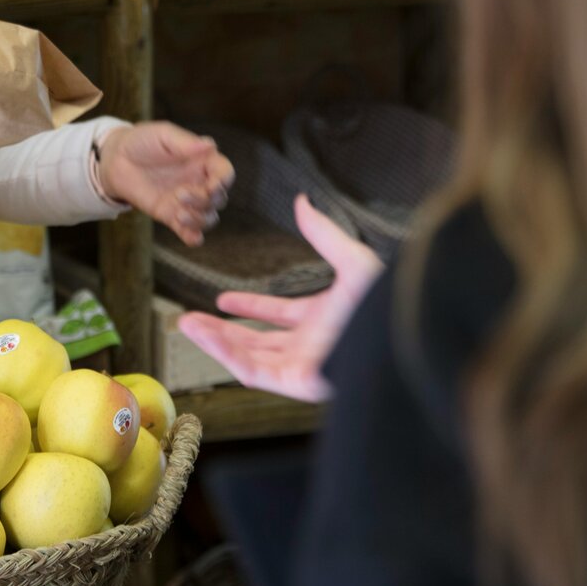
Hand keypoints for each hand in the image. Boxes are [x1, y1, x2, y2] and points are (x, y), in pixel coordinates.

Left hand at [97, 122, 234, 246]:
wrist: (116, 161)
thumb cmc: (142, 141)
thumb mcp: (162, 135)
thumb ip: (185, 142)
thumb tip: (210, 144)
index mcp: (203, 161)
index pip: (225, 174)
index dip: (223, 182)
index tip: (212, 185)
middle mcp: (199, 183)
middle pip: (219, 199)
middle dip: (205, 201)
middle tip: (181, 194)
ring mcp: (186, 202)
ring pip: (209, 218)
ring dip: (199, 219)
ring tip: (178, 212)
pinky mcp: (171, 216)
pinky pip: (190, 232)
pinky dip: (194, 238)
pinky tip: (191, 238)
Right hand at [175, 195, 382, 402]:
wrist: (400, 338)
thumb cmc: (386, 304)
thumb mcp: (353, 260)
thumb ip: (323, 234)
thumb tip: (302, 202)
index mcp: (324, 319)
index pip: (279, 316)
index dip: (250, 307)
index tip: (222, 300)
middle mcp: (312, 345)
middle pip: (257, 341)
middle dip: (221, 330)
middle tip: (189, 319)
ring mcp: (303, 366)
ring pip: (249, 357)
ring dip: (215, 342)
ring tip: (186, 325)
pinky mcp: (297, 383)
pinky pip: (254, 371)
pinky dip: (227, 354)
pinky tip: (207, 335)